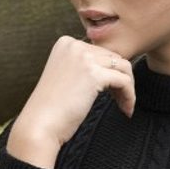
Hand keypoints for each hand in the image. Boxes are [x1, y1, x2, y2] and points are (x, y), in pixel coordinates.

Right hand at [13, 35, 134, 147]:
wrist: (40, 125)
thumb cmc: (52, 108)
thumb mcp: (67, 77)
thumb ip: (85, 67)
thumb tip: (116, 67)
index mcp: (66, 43)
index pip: (101, 52)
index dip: (110, 72)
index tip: (111, 92)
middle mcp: (74, 45)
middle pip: (114, 58)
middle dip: (121, 80)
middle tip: (120, 101)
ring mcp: (84, 58)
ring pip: (123, 68)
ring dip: (128, 88)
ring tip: (124, 106)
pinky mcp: (94, 74)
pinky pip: (124, 81)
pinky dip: (129, 96)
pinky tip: (126, 109)